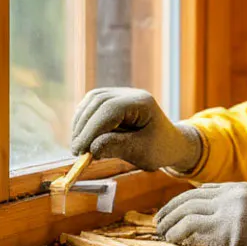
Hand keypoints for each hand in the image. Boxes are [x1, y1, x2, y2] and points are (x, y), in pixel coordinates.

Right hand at [69, 87, 201, 171]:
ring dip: (81, 123)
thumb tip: (91, 148)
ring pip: (92, 101)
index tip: (81, 151)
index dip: (91, 130)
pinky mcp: (112, 100)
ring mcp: (121, 94)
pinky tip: (82, 137)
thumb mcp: (142, 152)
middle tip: (76, 151)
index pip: (110, 110)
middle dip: (84, 128)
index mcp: (142, 103)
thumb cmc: (159, 148)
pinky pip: (92, 105)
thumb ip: (117, 147)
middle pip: (98, 102)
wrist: (170, 142)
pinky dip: (84, 120)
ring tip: (79, 146)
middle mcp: (131, 93)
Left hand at [155, 182, 246, 245]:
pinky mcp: (228, 235)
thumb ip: (232, 207)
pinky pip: (193, 232)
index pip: (200, 191)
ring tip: (162, 234)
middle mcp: (232, 197)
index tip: (170, 213)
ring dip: (170, 225)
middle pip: (189, 199)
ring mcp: (230, 215)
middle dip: (169, 211)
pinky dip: (179, 236)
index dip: (180, 202)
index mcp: (238, 188)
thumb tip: (206, 215)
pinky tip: (174, 242)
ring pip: (187, 214)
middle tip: (158, 223)